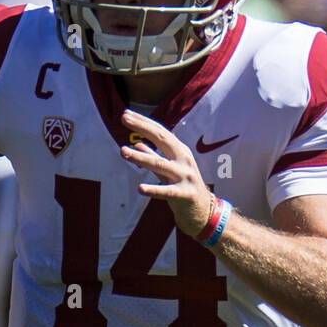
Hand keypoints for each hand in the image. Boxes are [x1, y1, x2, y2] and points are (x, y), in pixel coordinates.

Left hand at [120, 111, 215, 237]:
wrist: (203, 212)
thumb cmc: (183, 188)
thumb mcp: (168, 170)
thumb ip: (155, 157)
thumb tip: (137, 144)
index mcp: (180, 151)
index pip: (160, 132)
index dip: (144, 122)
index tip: (126, 114)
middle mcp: (184, 160)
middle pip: (162, 139)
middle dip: (142, 127)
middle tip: (124, 118)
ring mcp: (185, 176)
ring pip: (160, 164)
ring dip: (140, 157)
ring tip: (123, 151)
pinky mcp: (185, 194)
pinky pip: (167, 192)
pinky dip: (153, 190)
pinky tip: (140, 189)